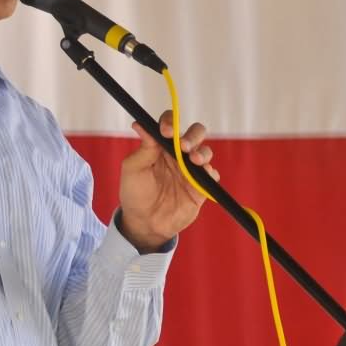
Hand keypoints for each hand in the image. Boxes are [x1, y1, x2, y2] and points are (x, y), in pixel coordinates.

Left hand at [118, 110, 219, 252]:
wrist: (145, 223)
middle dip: (193, 135)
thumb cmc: (135, 193)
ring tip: (194, 160)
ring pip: (206, 151)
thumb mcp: (133, 169)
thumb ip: (143, 148)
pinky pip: (212, 175)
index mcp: (160, 146)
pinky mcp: (200, 186)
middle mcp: (177, 154)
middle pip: (195, 133)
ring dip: (203, 152)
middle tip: (183, 146)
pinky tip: (203, 175)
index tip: (166, 131)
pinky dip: (210, 172)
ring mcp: (190, 169)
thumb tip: (140, 124)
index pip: (170, 124)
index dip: (170, 122)